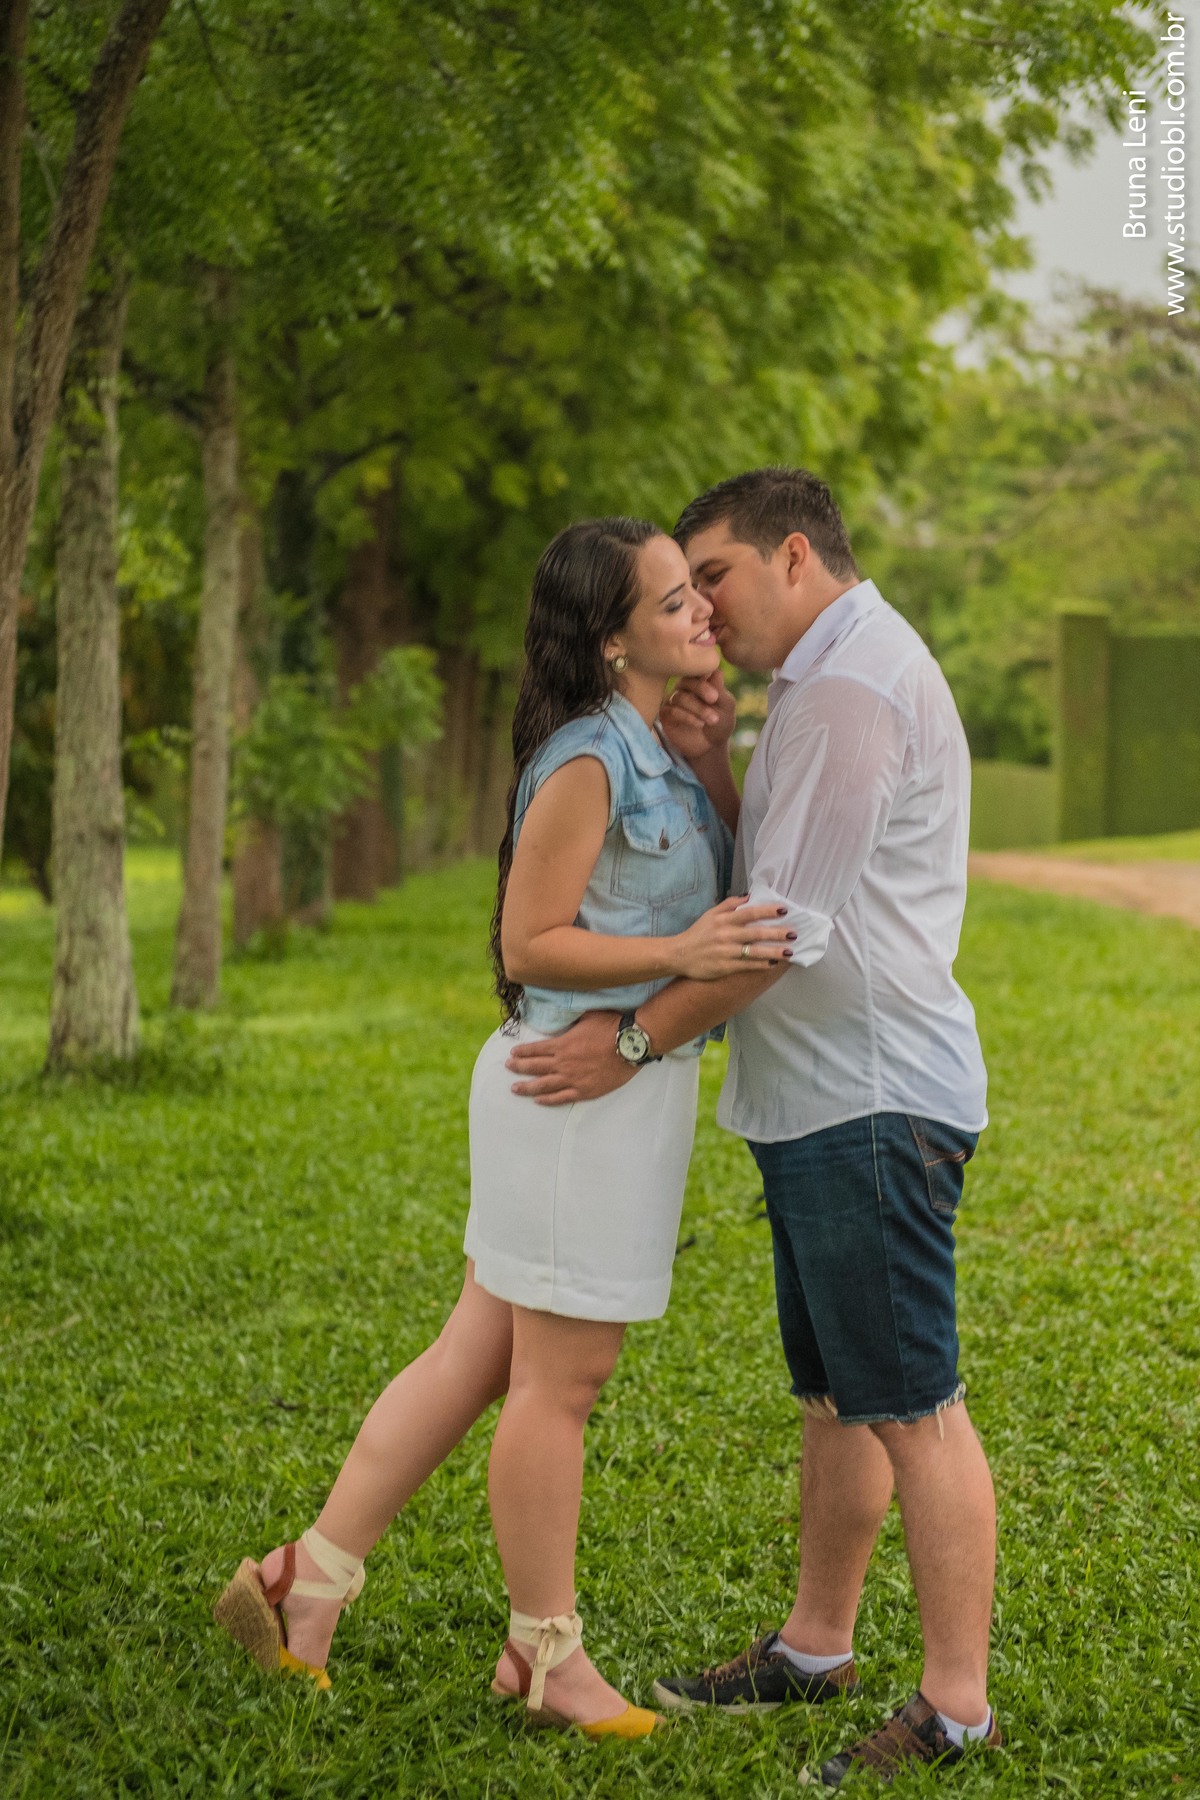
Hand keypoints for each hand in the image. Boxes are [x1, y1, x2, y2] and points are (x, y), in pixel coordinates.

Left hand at [505, 1009, 633, 1105]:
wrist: (630, 1045)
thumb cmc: (612, 1027)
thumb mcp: (588, 1015)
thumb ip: (573, 1018)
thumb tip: (565, 1012)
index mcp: (562, 1044)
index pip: (536, 1049)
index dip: (522, 1051)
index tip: (512, 1053)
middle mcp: (563, 1062)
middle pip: (534, 1067)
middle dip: (518, 1067)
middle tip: (508, 1067)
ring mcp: (572, 1078)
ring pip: (543, 1085)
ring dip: (527, 1087)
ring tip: (515, 1088)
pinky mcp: (584, 1090)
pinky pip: (561, 1098)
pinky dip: (548, 1100)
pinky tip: (538, 1101)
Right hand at [661, 666, 735, 760]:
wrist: (710, 747)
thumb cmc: (720, 723)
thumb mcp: (726, 706)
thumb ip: (720, 689)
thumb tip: (716, 669)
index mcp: (699, 680)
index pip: (697, 669)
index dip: (705, 674)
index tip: (715, 684)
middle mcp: (684, 687)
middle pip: (687, 680)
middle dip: (701, 689)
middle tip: (714, 699)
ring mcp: (673, 700)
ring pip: (680, 697)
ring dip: (698, 708)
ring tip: (713, 719)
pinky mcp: (665, 714)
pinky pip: (673, 710)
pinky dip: (688, 717)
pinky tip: (700, 724)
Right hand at [671, 895, 794, 979]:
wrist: (680, 955)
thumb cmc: (698, 933)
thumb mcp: (711, 914)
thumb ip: (730, 904)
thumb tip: (750, 897)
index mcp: (724, 920)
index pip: (749, 913)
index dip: (767, 911)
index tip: (784, 910)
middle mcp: (726, 935)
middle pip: (755, 933)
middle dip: (776, 933)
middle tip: (793, 933)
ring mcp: (726, 952)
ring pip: (754, 952)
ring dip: (773, 952)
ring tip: (789, 952)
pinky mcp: (724, 967)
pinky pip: (746, 966)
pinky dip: (760, 965)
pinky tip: (772, 964)